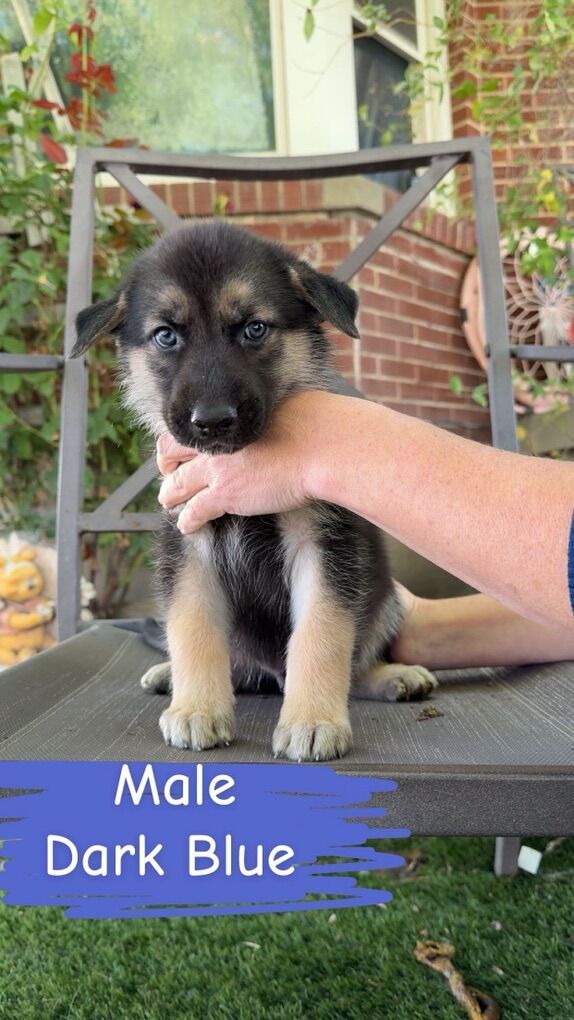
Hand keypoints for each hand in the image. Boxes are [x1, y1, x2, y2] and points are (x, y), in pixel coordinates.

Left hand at [157, 391, 324, 532]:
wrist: (320, 447)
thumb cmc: (314, 426)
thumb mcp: (282, 407)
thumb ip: (266, 415)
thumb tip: (277, 415)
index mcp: (228, 421)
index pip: (189, 428)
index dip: (180, 441)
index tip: (181, 451)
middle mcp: (216, 443)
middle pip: (172, 453)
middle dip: (167, 467)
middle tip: (169, 477)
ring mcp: (217, 469)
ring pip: (177, 484)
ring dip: (170, 495)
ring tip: (169, 503)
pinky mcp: (225, 494)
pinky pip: (194, 511)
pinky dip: (187, 521)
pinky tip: (187, 526)